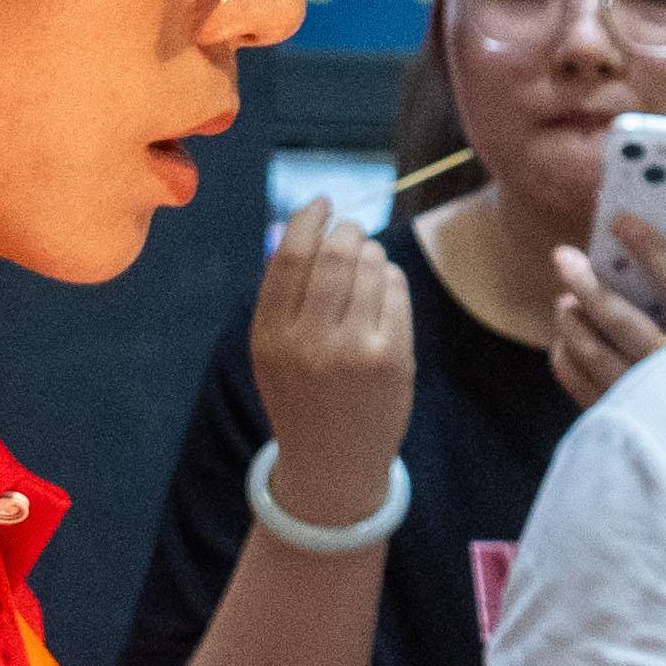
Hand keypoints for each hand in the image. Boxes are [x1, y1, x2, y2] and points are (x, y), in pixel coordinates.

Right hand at [250, 198, 415, 520]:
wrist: (333, 463)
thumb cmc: (303, 395)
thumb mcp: (272, 350)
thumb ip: (283, 295)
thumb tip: (305, 226)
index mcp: (269, 335)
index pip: (289, 256)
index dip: (308, 219)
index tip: (321, 202)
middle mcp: (308, 341)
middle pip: (334, 255)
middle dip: (347, 231)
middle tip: (352, 231)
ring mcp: (353, 350)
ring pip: (370, 268)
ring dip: (372, 253)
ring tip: (368, 263)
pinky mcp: (392, 359)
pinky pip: (396, 292)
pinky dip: (392, 279)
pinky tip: (385, 289)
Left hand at [545, 213, 665, 407]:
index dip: (653, 251)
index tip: (623, 222)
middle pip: (624, 322)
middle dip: (590, 285)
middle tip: (564, 256)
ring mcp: (644, 402)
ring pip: (593, 353)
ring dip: (572, 321)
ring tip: (565, 299)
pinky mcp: (619, 424)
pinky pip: (579, 385)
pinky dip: (566, 358)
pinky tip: (566, 338)